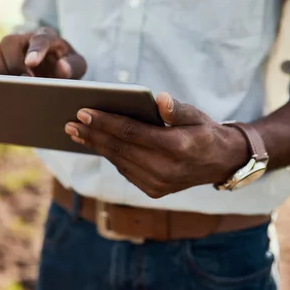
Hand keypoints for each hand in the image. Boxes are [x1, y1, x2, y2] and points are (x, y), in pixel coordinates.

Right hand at [0, 27, 86, 78]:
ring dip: (0, 69)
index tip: (31, 63)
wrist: (54, 72)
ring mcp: (8, 50)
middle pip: (9, 41)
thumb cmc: (66, 67)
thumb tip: (61, 68)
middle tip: (25, 81)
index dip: (35, 50)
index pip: (40, 38)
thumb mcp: (77, 67)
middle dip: (15, 63)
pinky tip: (0, 89)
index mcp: (46, 36)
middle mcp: (23, 39)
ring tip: (12, 86)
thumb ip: (72, 67)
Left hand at [64, 93, 249, 197]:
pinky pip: (124, 170)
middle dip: (92, 134)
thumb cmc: (204, 132)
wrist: (221, 163)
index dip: (105, 122)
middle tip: (69, 123)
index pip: (132, 132)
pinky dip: (109, 156)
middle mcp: (165, 170)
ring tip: (76, 132)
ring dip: (96, 146)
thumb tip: (159, 99)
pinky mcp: (153, 190)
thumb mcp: (197, 115)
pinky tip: (96, 143)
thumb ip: (176, 109)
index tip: (83, 112)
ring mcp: (158, 184)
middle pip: (119, 148)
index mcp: (176, 147)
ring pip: (118, 161)